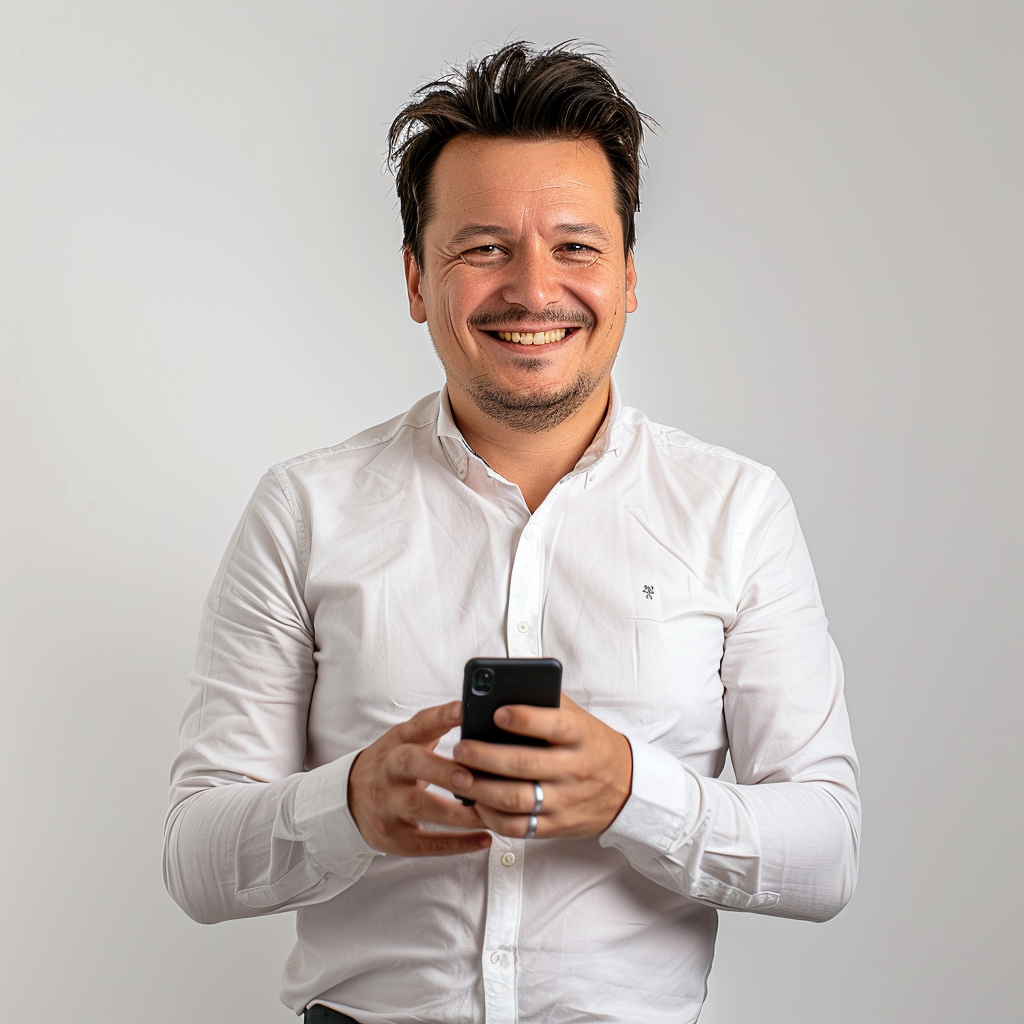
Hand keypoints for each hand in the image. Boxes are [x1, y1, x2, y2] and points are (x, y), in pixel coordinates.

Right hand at [347, 701, 492, 855]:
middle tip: (470, 776)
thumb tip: (478, 712)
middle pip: (411, 763)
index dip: (442, 716)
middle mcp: (389, 770)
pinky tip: (484, 839)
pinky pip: (425, 842)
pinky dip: (456, 843)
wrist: (348, 800)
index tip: (465, 709)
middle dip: (442, 769)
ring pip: (418, 806)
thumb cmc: (391, 765)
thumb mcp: (405, 740)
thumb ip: (436, 726)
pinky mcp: (393, 836)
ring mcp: (388, 805)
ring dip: (455, 812)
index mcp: (397, 742)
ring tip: (488, 814)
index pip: (418, 724)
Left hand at [449, 696, 632, 839]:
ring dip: (481, 789)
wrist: (627, 786)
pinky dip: (492, 817)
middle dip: (485, 756)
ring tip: (459, 776)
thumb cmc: (591, 744)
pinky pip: (519, 827)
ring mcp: (566, 800)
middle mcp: (575, 768)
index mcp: (581, 735)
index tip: (497, 712)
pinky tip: (476, 803)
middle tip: (461, 748)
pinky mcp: (558, 825)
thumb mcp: (579, 718)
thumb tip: (503, 688)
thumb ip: (547, 702)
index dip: (524, 719)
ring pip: (517, 799)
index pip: (554, 724)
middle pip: (524, 764)